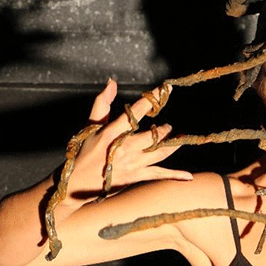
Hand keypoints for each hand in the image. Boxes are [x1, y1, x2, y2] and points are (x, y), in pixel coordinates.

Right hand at [64, 78, 191, 203]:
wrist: (76, 182)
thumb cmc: (84, 151)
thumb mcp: (90, 125)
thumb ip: (102, 103)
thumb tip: (112, 82)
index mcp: (112, 133)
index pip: (135, 112)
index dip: (151, 99)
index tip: (165, 89)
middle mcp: (124, 148)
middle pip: (153, 135)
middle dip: (164, 129)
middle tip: (168, 126)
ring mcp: (132, 164)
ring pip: (160, 153)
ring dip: (173, 145)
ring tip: (179, 138)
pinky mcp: (136, 177)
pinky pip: (159, 174)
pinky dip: (174, 175)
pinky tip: (188, 176)